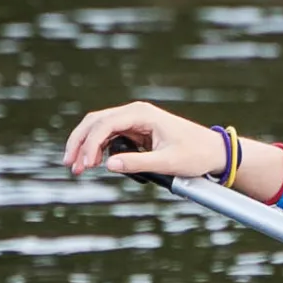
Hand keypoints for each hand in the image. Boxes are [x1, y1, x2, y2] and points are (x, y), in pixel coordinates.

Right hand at [64, 100, 223, 178]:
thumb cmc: (196, 154)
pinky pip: (108, 137)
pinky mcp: (135, 132)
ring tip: (78, 168)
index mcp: (142, 114)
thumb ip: (137, 164)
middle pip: (95, 122)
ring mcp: (133, 122)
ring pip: (99, 129)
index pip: (105, 124)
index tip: (84, 164)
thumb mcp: (168, 162)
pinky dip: (97, 149)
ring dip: (86, 147)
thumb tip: (108, 165)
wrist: (213, 151)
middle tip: (70, 165)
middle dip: (80, 142)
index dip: (90, 144)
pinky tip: (92, 163)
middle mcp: (134, 113)